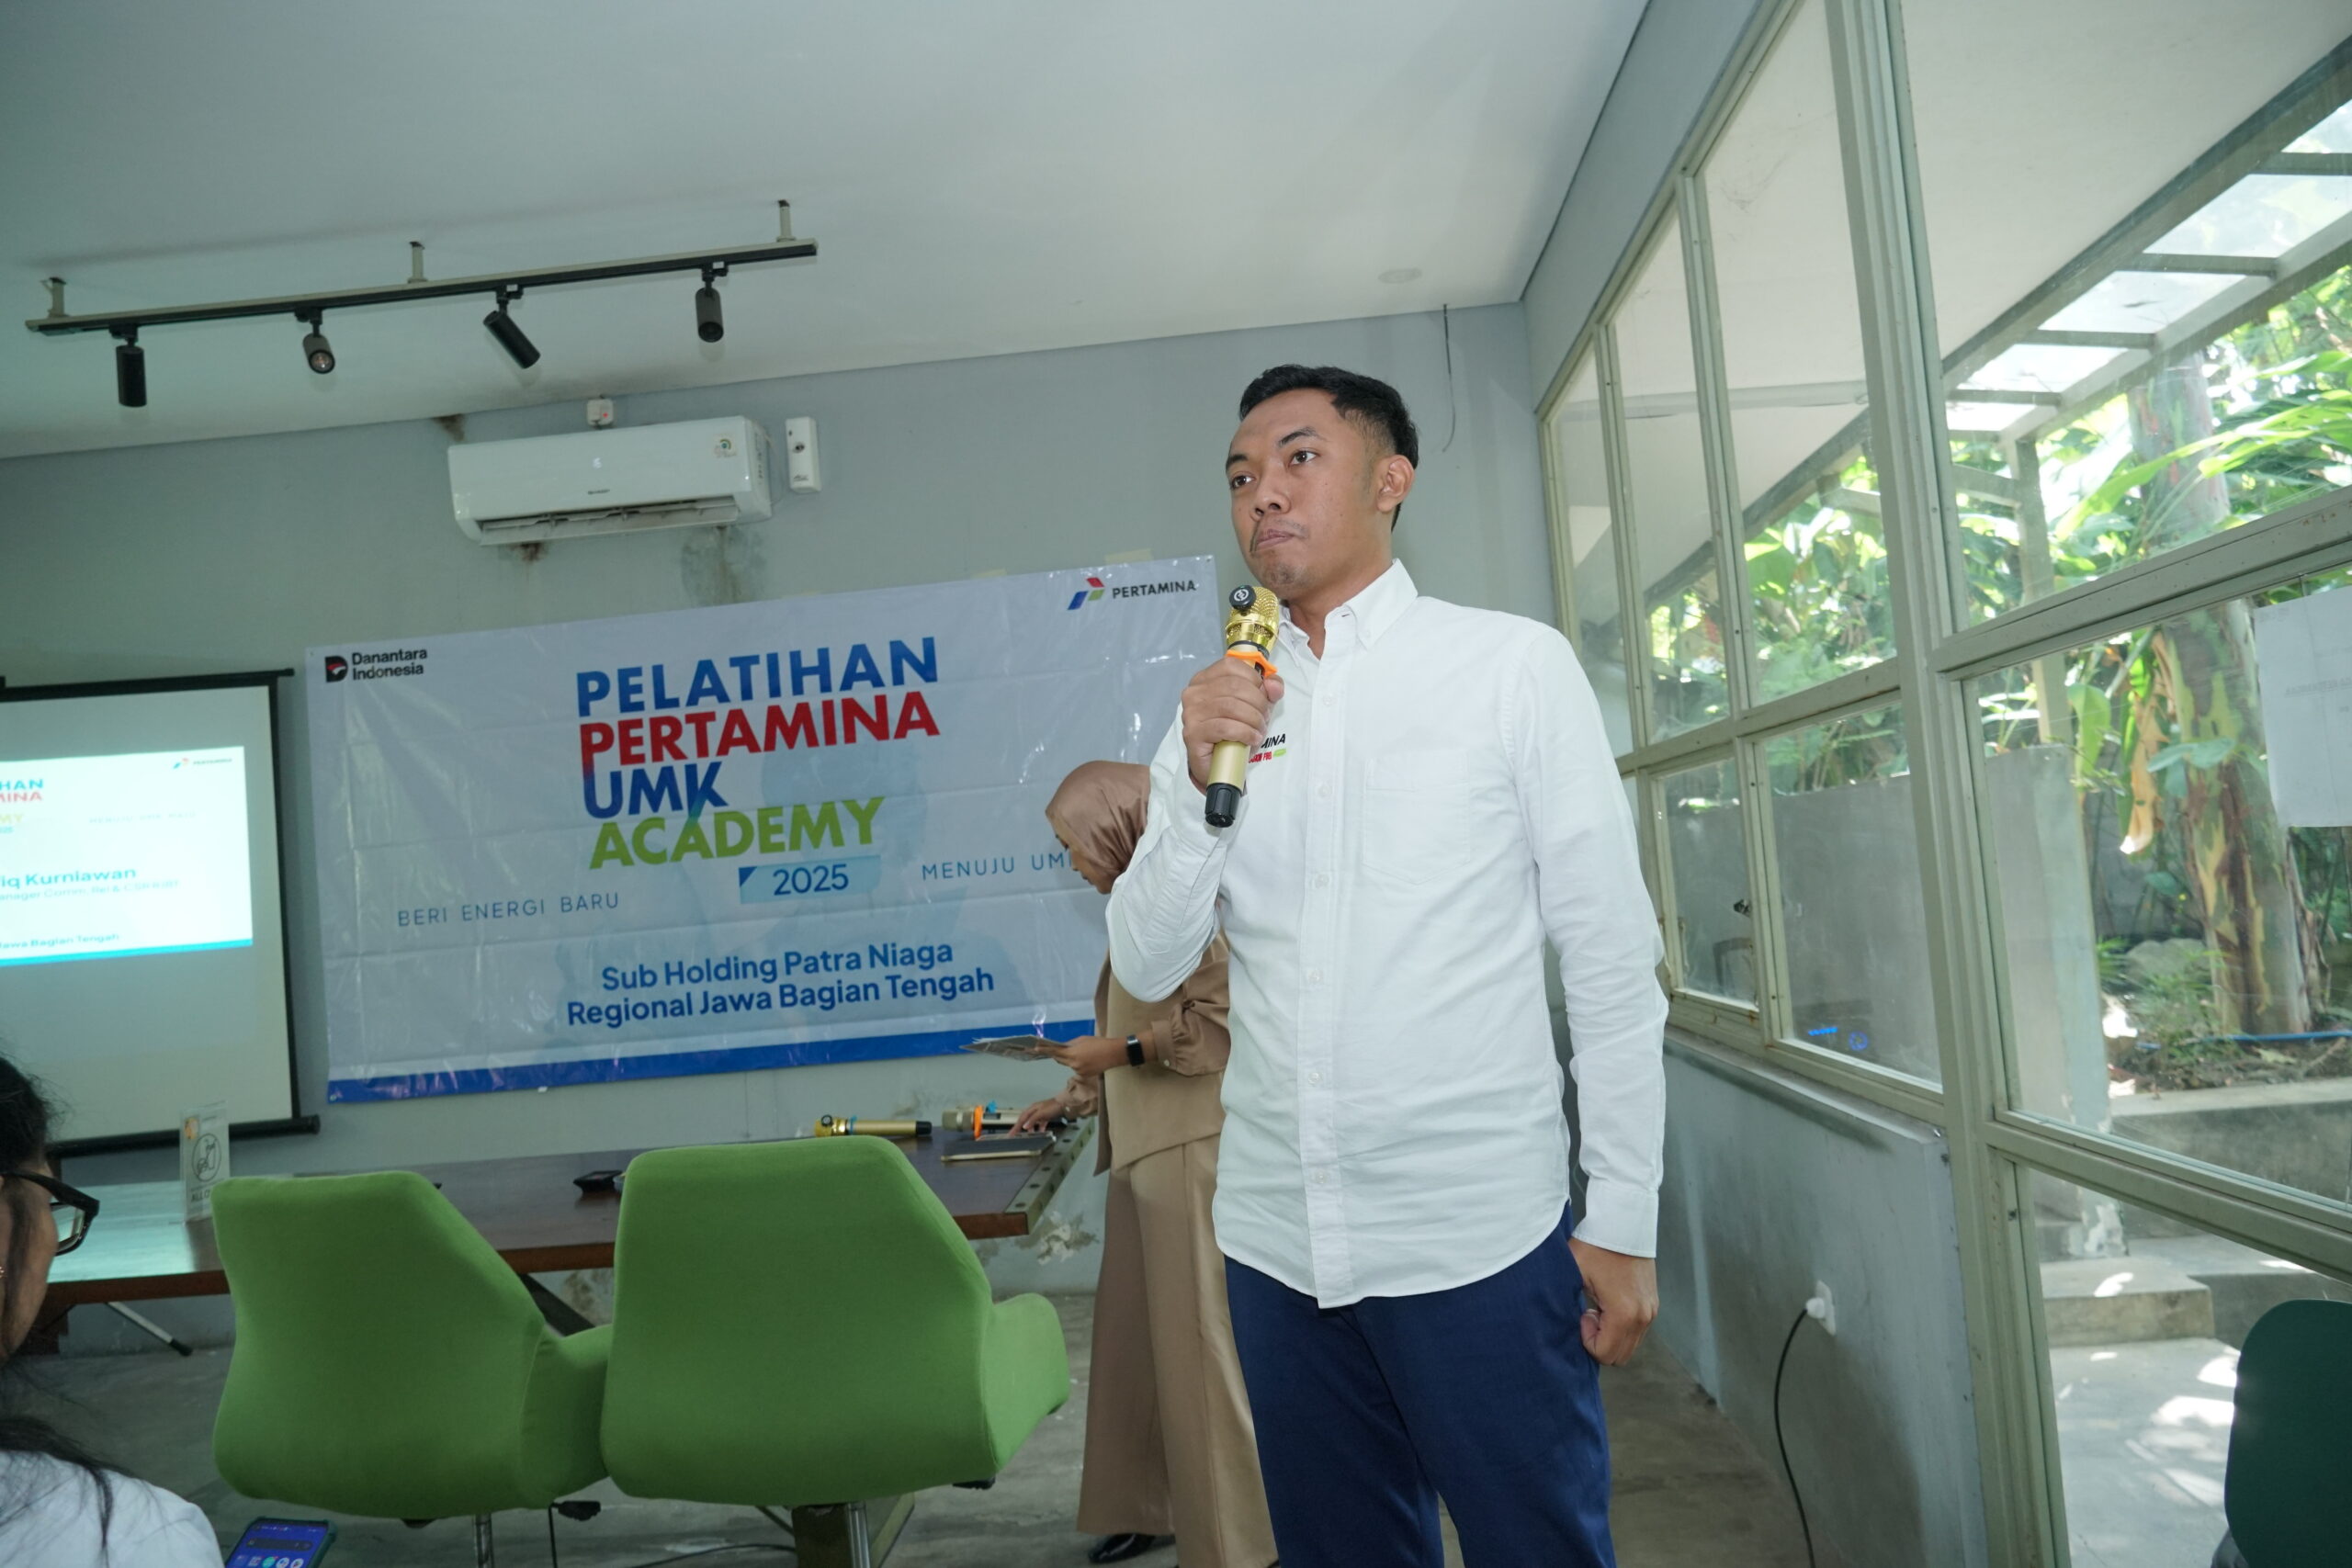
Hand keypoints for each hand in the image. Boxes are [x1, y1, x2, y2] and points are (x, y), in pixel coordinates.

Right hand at [1012, 1095, 1066, 1133]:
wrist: (1065, 1104)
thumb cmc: (1054, 1106)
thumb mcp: (1041, 1113)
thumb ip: (1032, 1120)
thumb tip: (1025, 1126)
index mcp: (1032, 1109)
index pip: (1021, 1119)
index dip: (1015, 1127)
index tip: (1011, 1134)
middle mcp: (1035, 1111)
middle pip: (1025, 1120)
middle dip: (1019, 1128)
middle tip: (1015, 1135)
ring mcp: (1040, 1114)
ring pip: (1032, 1123)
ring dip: (1030, 1129)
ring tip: (1029, 1135)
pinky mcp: (1046, 1116)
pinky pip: (1040, 1124)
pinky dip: (1039, 1128)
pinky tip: (1040, 1132)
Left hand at [1045, 1034, 1128, 1077]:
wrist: (1114, 1053)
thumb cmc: (1099, 1043)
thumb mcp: (1083, 1039)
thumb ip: (1070, 1044)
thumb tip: (1062, 1047)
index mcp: (1072, 1054)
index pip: (1054, 1052)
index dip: (1044, 1050)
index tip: (1035, 1048)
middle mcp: (1073, 1064)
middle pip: (1060, 1060)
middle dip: (1059, 1055)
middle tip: (1064, 1049)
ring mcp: (1079, 1071)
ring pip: (1069, 1065)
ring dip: (1071, 1059)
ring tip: (1085, 1054)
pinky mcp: (1085, 1075)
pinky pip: (1077, 1069)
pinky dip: (1079, 1064)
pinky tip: (1089, 1060)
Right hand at [1180, 655, 1284, 793]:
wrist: (1217, 765)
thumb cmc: (1234, 732)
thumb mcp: (1256, 707)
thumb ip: (1268, 691)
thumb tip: (1273, 684)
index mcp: (1205, 679)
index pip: (1232, 666)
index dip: (1254, 680)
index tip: (1263, 697)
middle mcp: (1194, 692)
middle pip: (1235, 686)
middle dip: (1258, 703)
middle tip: (1263, 719)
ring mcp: (1191, 712)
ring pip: (1231, 706)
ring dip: (1253, 719)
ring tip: (1259, 730)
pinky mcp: (1192, 733)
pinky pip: (1225, 727)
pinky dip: (1245, 732)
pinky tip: (1251, 739)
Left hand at [1567, 1237, 1657, 1365]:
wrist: (1623, 1224)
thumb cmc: (1595, 1246)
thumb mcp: (1574, 1273)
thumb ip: (1567, 1304)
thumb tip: (1558, 1323)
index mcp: (1624, 1313)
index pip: (1605, 1354)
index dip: (1587, 1341)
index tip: (1582, 1315)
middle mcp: (1643, 1316)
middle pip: (1619, 1356)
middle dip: (1599, 1342)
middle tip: (1588, 1314)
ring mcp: (1651, 1311)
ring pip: (1629, 1346)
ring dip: (1610, 1335)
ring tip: (1597, 1308)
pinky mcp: (1653, 1304)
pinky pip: (1636, 1332)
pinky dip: (1620, 1327)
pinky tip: (1608, 1304)